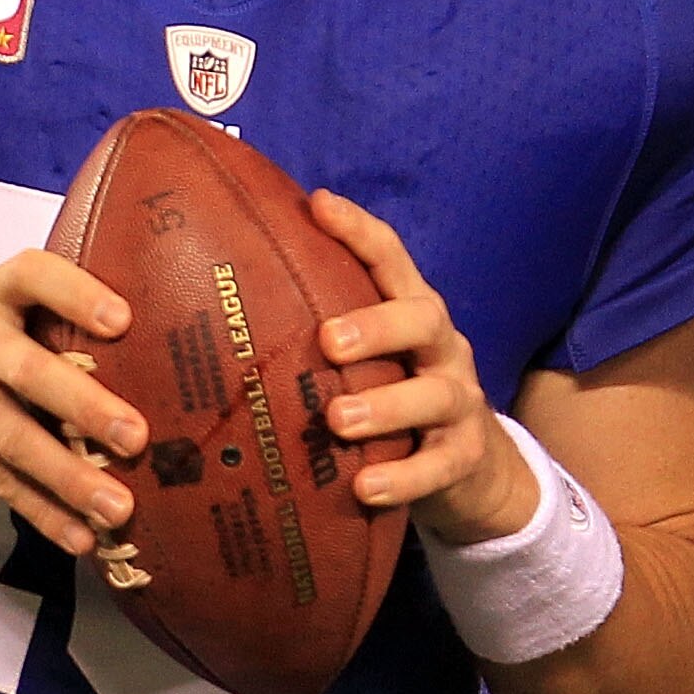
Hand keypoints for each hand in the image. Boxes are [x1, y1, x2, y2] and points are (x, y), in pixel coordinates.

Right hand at [0, 252, 149, 554]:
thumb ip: (31, 313)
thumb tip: (129, 353)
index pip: (36, 278)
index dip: (78, 295)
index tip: (122, 319)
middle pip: (28, 372)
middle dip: (84, 407)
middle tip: (137, 438)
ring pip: (13, 439)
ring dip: (68, 479)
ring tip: (117, 510)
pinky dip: (38, 509)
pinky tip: (77, 535)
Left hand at [306, 191, 537, 544]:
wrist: (471, 468)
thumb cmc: (393, 397)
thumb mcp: (371, 359)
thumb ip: (322, 332)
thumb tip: (222, 310)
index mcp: (411, 313)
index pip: (391, 260)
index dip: (359, 230)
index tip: (318, 204)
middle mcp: (442, 349)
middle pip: (422, 319)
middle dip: (377, 326)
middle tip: (327, 340)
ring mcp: (459, 402)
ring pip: (434, 395)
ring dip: (385, 406)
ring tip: (338, 419)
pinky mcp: (465, 457)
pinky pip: (439, 467)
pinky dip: (402, 478)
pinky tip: (365, 489)